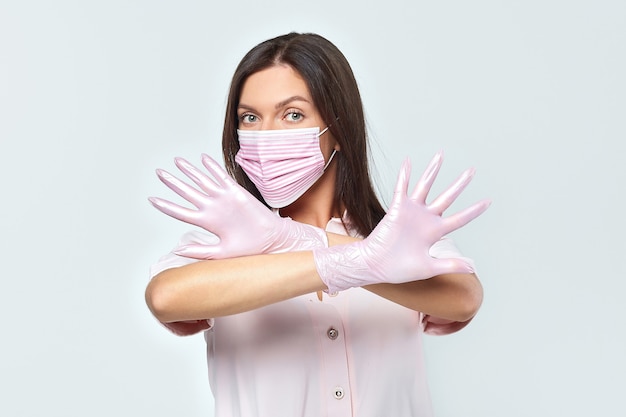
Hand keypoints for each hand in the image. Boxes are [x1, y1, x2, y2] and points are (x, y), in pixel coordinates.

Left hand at [149, 154, 327, 258]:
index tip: (152, 200)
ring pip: (202, 180)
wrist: (269, 240)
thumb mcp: (221, 253)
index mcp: (207, 222)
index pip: (181, 212)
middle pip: (188, 192)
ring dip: (189, 171)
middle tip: (159, 173)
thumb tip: (178, 251)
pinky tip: (203, 158)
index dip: (166, 206)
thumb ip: (200, 251)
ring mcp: (223, 198)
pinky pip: (221, 177)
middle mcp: (212, 208)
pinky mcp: (236, 191)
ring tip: (177, 161)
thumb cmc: (248, 248)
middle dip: (173, 182)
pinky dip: (212, 167)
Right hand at [313, 151, 490, 292]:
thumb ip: (449, 265)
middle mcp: (425, 218)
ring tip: (441, 155)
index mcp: (434, 232)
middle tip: (472, 171)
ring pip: (425, 186)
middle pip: (447, 197)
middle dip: (460, 184)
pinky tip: (408, 161)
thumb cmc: (399, 269)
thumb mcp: (428, 267)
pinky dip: (405, 175)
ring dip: (433, 171)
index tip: (488, 202)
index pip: (459, 219)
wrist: (376, 266)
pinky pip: (402, 188)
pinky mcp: (397, 208)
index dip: (474, 211)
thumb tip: (472, 268)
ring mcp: (411, 212)